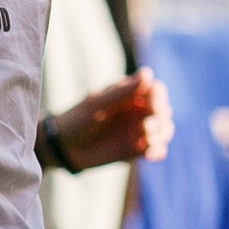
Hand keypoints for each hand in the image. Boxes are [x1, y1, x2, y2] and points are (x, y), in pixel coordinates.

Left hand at [54, 68, 173, 170]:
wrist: (64, 148)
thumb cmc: (77, 119)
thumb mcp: (96, 104)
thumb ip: (122, 92)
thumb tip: (148, 73)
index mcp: (129, 94)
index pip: (155, 90)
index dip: (158, 97)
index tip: (153, 106)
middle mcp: (137, 110)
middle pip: (164, 111)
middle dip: (160, 118)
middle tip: (146, 127)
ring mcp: (138, 130)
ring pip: (164, 130)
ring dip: (161, 135)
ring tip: (147, 140)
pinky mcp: (136, 149)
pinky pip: (155, 150)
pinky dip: (157, 151)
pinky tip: (149, 155)